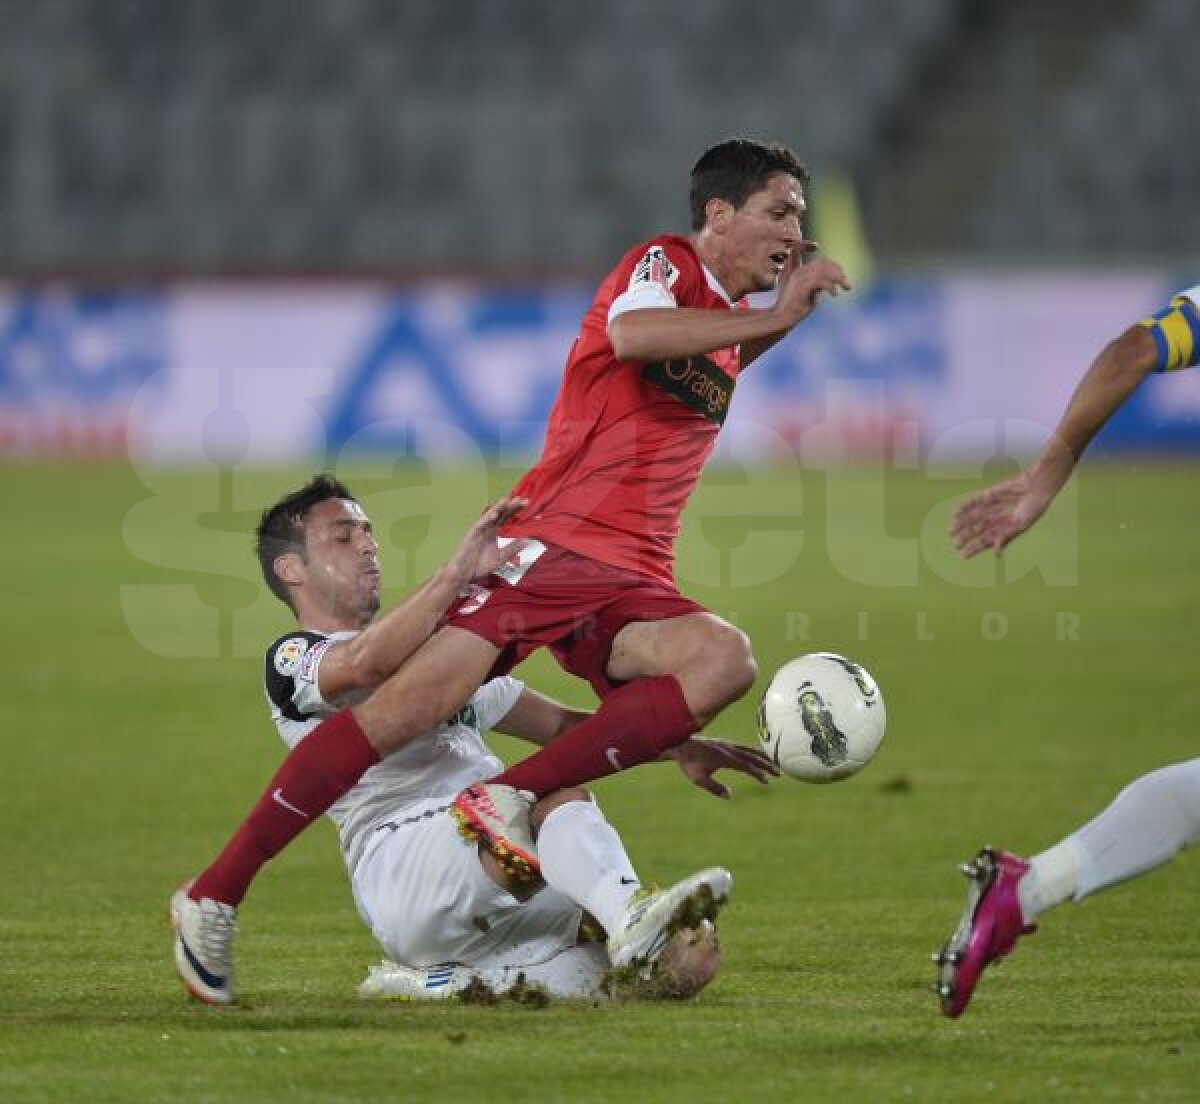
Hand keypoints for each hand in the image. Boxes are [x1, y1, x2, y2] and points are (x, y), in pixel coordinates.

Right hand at [445, 496, 527, 582]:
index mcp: (494, 532)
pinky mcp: (471, 535)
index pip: (506, 518)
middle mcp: (487, 528)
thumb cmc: (479, 565)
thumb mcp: (501, 558)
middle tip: (522, 499)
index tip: (526, 504)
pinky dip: (486, 519)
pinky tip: (494, 514)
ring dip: (497, 508)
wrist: (464, 574)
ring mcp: (479, 530)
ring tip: (507, 500)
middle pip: (500, 514)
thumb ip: (512, 549)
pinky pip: (479, 525)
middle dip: (510, 506)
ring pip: (489, 516)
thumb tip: (527, 541)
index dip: (515, 511)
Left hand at [669, 737, 778, 798]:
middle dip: (767, 765)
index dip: (758, 773)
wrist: (681, 745)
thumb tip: (730, 796)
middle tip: (780, 773)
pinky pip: (744, 747)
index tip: (767, 781)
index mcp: (725, 758)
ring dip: (763, 757)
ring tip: (774, 763)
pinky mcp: (725, 744)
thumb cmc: (689, 764)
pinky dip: (754, 751)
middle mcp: (729, 750)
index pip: (746, 766)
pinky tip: (757, 755)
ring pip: (750, 750)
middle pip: (753, 757)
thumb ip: (715, 788)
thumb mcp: (699, 779)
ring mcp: (728, 745)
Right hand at [773, 250, 851, 326]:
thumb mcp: (808, 293)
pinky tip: (834, 294)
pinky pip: (820, 281)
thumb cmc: (795, 308)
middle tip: (847, 285)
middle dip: (839, 272)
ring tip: (845, 287)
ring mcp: (800, 279)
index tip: (843, 278)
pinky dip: (830, 286)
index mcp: (801, 271)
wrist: (780, 318)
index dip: (836, 267)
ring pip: (824, 270)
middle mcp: (800, 272)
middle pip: (825, 263)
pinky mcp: (801, 288)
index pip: (822, 261)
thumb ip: (817, 285)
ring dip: (838, 278)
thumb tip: (832, 283)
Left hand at [949, 468, 1064, 557]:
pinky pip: (973, 502)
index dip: (974, 549)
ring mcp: (989, 508)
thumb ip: (1006, 537)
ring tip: (951, 530)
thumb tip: (996, 553)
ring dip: (961, 523)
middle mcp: (994, 520)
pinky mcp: (987, 496)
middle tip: (955, 543)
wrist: (1036, 487)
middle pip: (975, 530)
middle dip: (965, 537)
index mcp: (1002, 530)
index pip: (985, 542)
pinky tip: (955, 512)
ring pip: (971, 517)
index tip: (963, 555)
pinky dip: (964, 507)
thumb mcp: (1021, 526)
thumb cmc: (1033, 508)